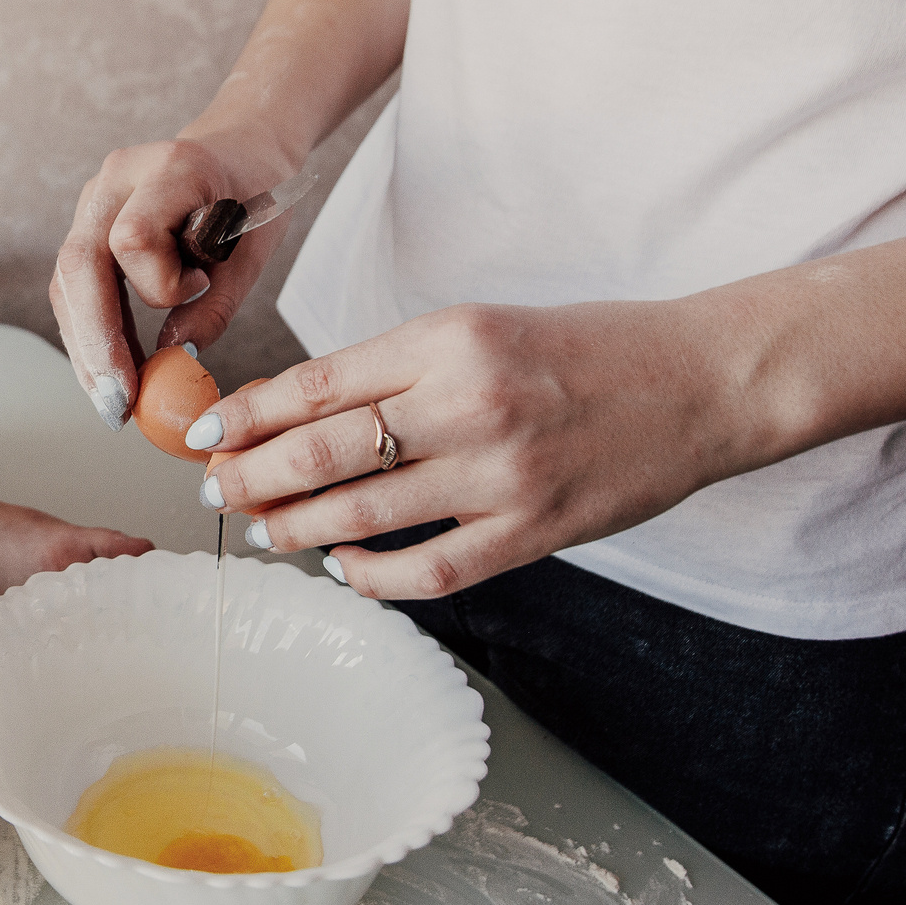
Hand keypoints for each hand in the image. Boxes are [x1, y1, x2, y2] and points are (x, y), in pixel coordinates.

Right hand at [49, 138, 297, 428]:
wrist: (241, 146)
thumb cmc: (256, 191)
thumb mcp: (254, 247)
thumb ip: (215, 302)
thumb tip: (176, 356)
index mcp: (169, 169)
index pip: (132, 238)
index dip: (159, 284)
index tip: (197, 293)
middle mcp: (116, 179)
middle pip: (78, 264)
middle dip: (96, 342)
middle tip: (118, 405)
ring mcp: (93, 200)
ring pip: (67, 282)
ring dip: (87, 347)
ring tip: (112, 403)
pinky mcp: (88, 224)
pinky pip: (75, 286)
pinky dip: (92, 333)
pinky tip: (110, 372)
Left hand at [198, 300, 773, 599]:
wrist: (702, 382)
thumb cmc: (587, 349)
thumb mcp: (482, 328)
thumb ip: (398, 368)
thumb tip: (297, 410)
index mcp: (448, 339)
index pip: (318, 384)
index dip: (247, 415)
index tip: (204, 434)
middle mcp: (469, 403)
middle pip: (324, 451)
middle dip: (252, 476)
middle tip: (214, 490)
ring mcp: (501, 474)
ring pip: (365, 514)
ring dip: (299, 529)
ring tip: (264, 530)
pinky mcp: (534, 532)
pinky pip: (429, 569)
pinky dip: (374, 576)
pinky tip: (345, 569)